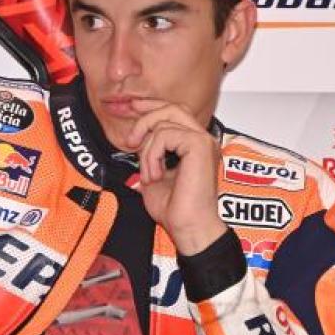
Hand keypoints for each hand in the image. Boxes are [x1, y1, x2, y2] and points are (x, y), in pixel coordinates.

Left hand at [126, 98, 227, 254]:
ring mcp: (203, 141)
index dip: (152, 107)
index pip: (175, 112)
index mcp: (195, 146)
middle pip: (171, 108)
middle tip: (130, 141)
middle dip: (145, 118)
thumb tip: (137, 142)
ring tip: (149, 174)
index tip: (132, 108)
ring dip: (147, 150)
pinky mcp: (199, 146)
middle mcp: (203, 140)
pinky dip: (152, 155)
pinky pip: (165, 135)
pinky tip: (155, 175)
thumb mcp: (154, 176)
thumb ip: (149, 155)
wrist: (189, 228)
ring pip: (164, 122)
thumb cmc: (176, 210)